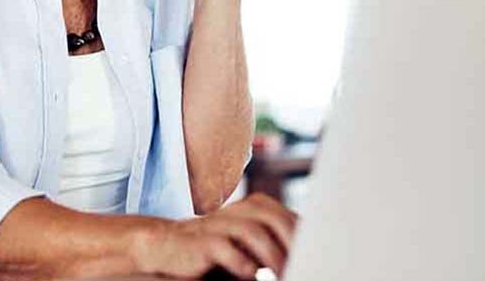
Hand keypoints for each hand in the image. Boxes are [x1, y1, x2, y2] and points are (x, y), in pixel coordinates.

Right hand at [132, 193, 297, 278]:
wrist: (167, 246)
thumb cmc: (215, 249)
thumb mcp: (249, 245)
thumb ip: (274, 244)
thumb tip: (308, 255)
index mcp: (254, 209)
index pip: (288, 217)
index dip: (305, 236)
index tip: (317, 256)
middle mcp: (239, 211)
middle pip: (275, 219)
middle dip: (293, 244)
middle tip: (305, 265)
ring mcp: (220, 223)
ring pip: (253, 232)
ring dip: (272, 256)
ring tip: (282, 274)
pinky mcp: (202, 240)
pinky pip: (225, 248)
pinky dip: (241, 262)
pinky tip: (251, 274)